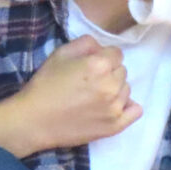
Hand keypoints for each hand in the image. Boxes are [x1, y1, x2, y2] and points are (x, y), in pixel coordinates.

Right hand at [0, 35, 140, 156]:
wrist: (34, 120)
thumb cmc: (45, 85)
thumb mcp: (60, 54)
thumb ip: (86, 43)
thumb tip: (101, 48)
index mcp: (100, 65)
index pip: (116, 53)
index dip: (103, 57)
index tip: (90, 65)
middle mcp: (112, 85)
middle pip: (122, 71)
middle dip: (109, 72)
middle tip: (90, 81)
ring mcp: (115, 107)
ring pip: (126, 89)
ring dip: (115, 89)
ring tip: (95, 96)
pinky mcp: (115, 125)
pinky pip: (135, 111)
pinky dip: (127, 107)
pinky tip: (113, 106)